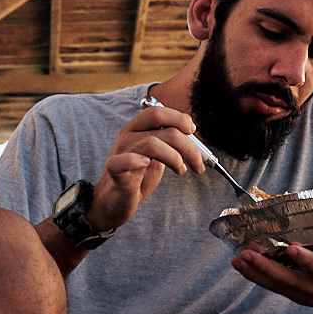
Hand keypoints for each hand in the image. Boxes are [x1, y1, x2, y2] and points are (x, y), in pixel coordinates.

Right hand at [88, 104, 209, 231]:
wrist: (116, 201)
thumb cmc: (138, 177)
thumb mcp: (157, 155)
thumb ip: (169, 141)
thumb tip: (190, 126)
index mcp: (136, 129)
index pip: (157, 112)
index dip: (178, 118)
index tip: (192, 131)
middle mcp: (127, 136)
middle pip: (160, 125)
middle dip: (186, 142)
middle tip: (197, 161)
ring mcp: (120, 152)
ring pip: (151, 143)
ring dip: (175, 157)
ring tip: (181, 170)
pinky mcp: (115, 170)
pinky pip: (123, 160)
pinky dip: (137, 161)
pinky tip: (148, 165)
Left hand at [231, 190, 312, 312]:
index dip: (309, 262)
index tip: (291, 247)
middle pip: (295, 282)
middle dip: (270, 268)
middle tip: (249, 252)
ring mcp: (311, 296)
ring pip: (281, 287)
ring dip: (258, 273)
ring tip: (238, 257)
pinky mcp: (299, 297)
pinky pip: (275, 289)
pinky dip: (257, 278)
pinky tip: (241, 265)